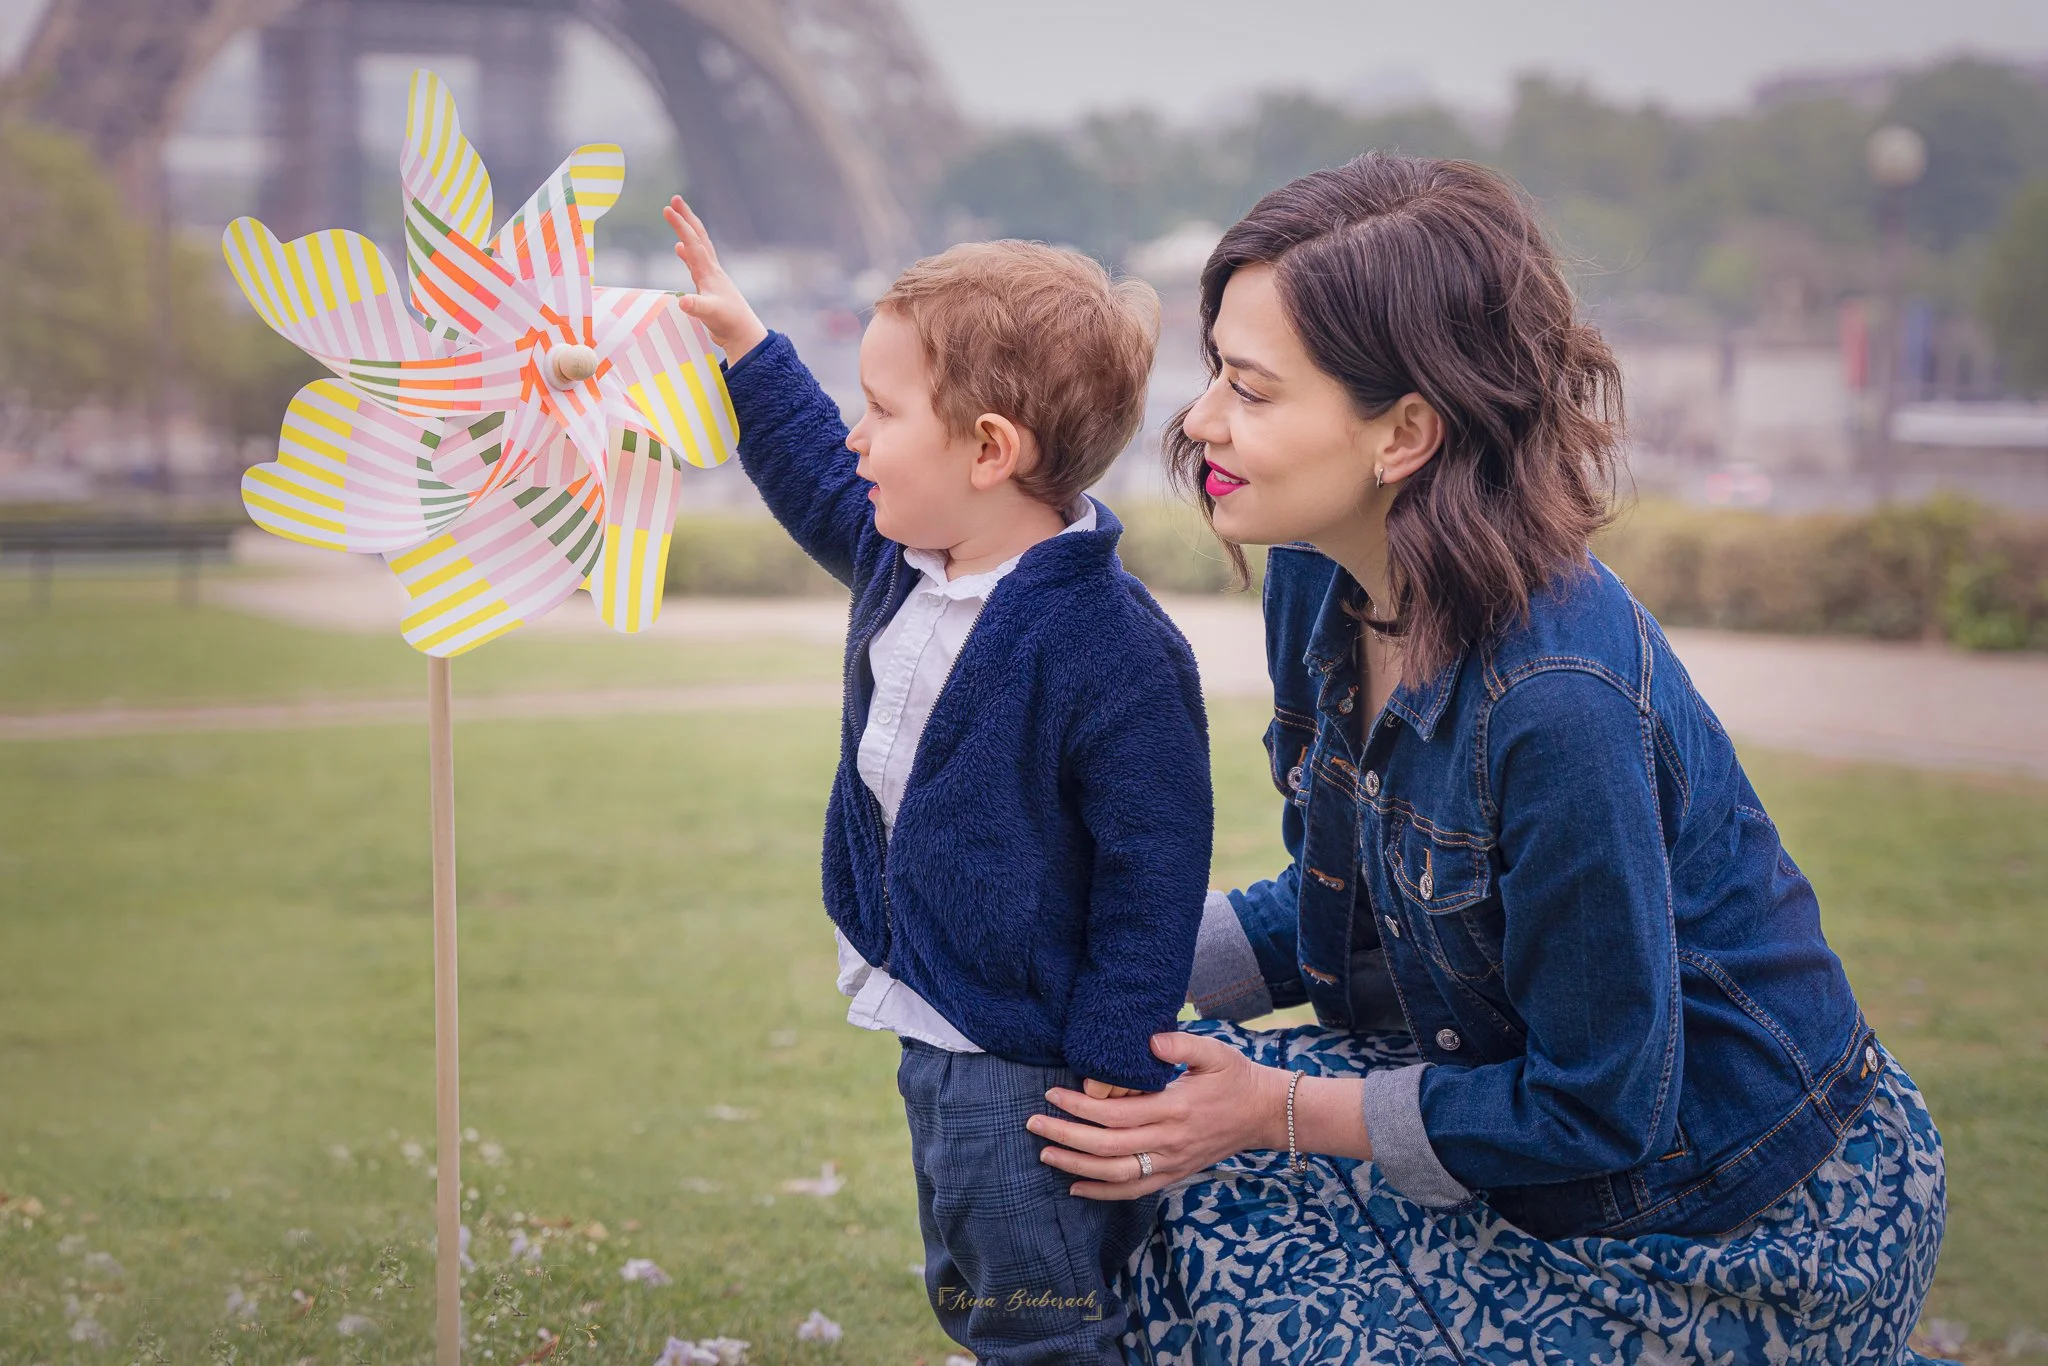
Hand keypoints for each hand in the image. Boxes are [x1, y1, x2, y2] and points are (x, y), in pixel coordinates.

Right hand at [663, 195, 768, 361]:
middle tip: (675, 199)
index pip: (693, 243)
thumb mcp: (710, 314)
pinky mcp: (709, 287)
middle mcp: (711, 270)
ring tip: (677, 218)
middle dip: (686, 217)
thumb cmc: (728, 323)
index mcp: (710, 272)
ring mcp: (711, 277)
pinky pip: (695, 263)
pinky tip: (679, 250)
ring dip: (687, 232)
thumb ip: (696, 307)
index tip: (668, 208)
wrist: (742, 334)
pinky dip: (686, 253)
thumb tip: (683, 302)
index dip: (680, 225)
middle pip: (698, 237)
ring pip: (698, 247)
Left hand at [1027, 1032, 1290, 1199]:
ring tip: (1045, 1153)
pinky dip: (1103, 1192)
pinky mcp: (1175, 1173)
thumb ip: (1180, 1044)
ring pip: (1116, 1174)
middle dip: (1066, 1135)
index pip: (1116, 1113)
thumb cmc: (1235, 1076)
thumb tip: (1148, 1041)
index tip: (1052, 1094)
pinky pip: (1134, 1189)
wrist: (1265, 1113)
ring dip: (1076, 1167)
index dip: (1080, 1106)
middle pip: (1107, 1146)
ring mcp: (1172, 1162)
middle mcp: (1170, 1140)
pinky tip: (1076, 1188)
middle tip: (1033, 1123)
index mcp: (1174, 1108)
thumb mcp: (1214, 1051)